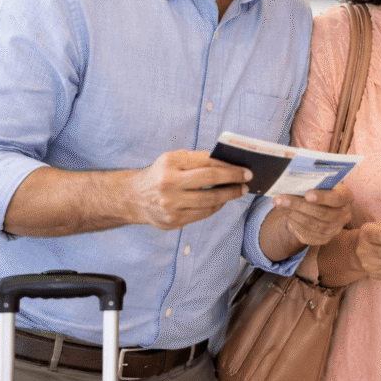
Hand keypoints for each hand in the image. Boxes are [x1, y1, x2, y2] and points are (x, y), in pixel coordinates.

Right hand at [125, 150, 249, 229]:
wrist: (133, 198)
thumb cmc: (160, 174)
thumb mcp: (172, 159)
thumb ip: (197, 159)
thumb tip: (228, 162)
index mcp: (170, 164)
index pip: (207, 163)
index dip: (229, 167)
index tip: (244, 169)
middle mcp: (169, 184)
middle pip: (210, 181)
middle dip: (233, 180)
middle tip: (247, 180)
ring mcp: (171, 205)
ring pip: (209, 201)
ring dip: (228, 195)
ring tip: (239, 190)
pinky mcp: (173, 221)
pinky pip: (203, 214)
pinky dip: (216, 206)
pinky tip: (222, 200)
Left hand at [271, 183, 353, 245]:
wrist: (319, 207)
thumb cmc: (320, 189)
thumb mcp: (322, 182)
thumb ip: (314, 182)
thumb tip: (293, 180)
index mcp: (347, 197)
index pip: (337, 198)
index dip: (323, 197)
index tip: (307, 194)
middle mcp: (344, 215)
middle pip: (322, 213)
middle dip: (299, 205)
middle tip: (281, 199)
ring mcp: (334, 229)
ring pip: (312, 224)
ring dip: (293, 214)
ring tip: (279, 204)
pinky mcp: (323, 239)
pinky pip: (307, 234)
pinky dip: (294, 223)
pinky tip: (286, 214)